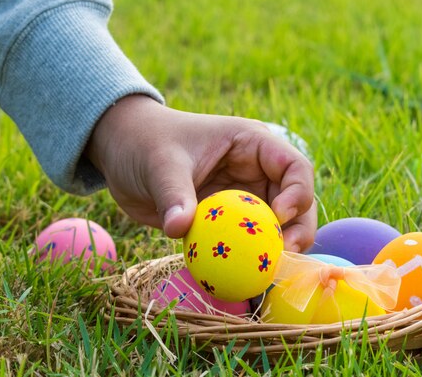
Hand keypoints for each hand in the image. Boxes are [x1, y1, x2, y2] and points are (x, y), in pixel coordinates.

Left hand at [85, 95, 315, 251]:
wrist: (122, 152)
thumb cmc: (145, 143)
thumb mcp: (160, 162)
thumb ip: (173, 194)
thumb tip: (179, 229)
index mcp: (252, 144)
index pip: (294, 166)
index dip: (298, 192)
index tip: (279, 216)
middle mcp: (256, 172)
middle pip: (296, 202)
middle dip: (297, 230)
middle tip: (283, 256)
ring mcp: (244, 198)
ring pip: (277, 227)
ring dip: (278, 250)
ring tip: (268, 273)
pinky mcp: (228, 221)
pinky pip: (246, 243)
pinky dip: (249, 260)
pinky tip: (243, 278)